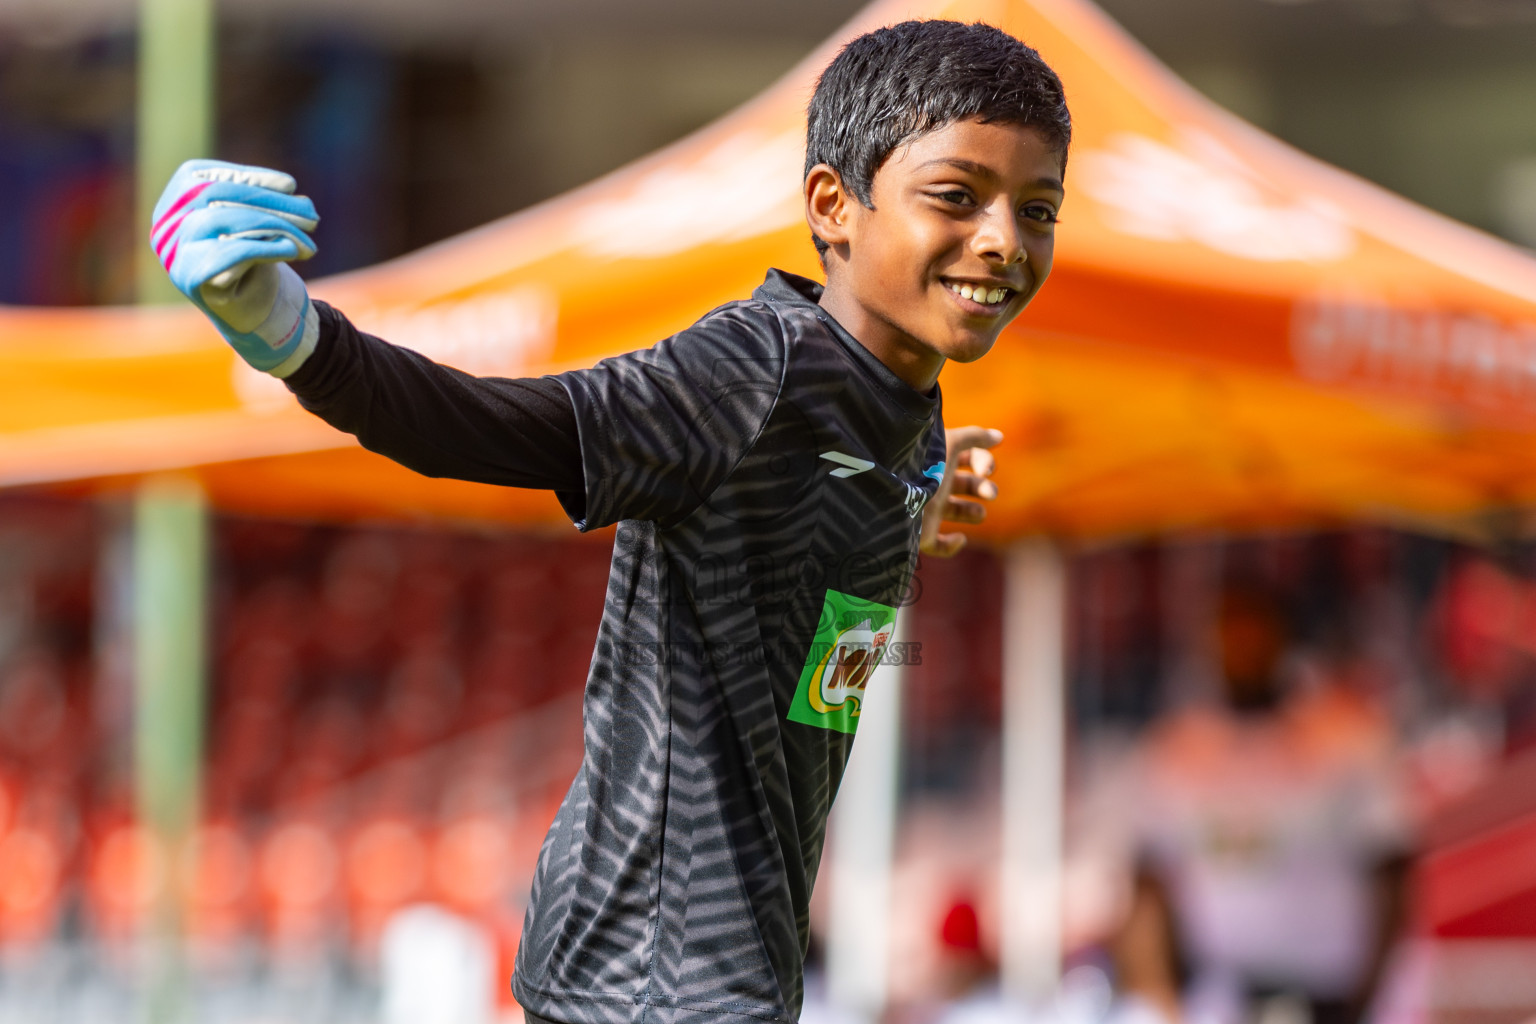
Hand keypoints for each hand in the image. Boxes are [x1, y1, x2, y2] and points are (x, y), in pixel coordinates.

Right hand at [151, 159, 320, 376]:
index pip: (199, 177)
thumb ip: (259, 201)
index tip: (290, 185)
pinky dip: (266, 247)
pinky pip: (230, 251)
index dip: (246, 175)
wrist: (254, 317)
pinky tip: (293, 250)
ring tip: (308, 237)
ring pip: (221, 219)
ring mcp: (173, 255)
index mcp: (172, 207)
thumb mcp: (256, 224)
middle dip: (268, 200)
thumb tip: (288, 187)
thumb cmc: (254, 265)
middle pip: (213, 195)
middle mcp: (164, 229)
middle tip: (311, 214)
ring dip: (274, 224)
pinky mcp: (192, 280)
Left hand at [919, 426, 1002, 557]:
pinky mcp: (921, 534)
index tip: (986, 470)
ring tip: (979, 513)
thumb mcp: (949, 444)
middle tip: (989, 493)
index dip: (984, 460)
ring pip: (954, 510)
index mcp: (939, 459)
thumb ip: (974, 437)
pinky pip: (937, 545)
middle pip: (965, 483)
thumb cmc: (921, 467)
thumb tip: (998, 436)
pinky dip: (951, 545)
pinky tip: (960, 538)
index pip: (969, 457)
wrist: (892, 497)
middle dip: (983, 487)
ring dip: (974, 512)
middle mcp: (933, 483)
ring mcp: (927, 509)